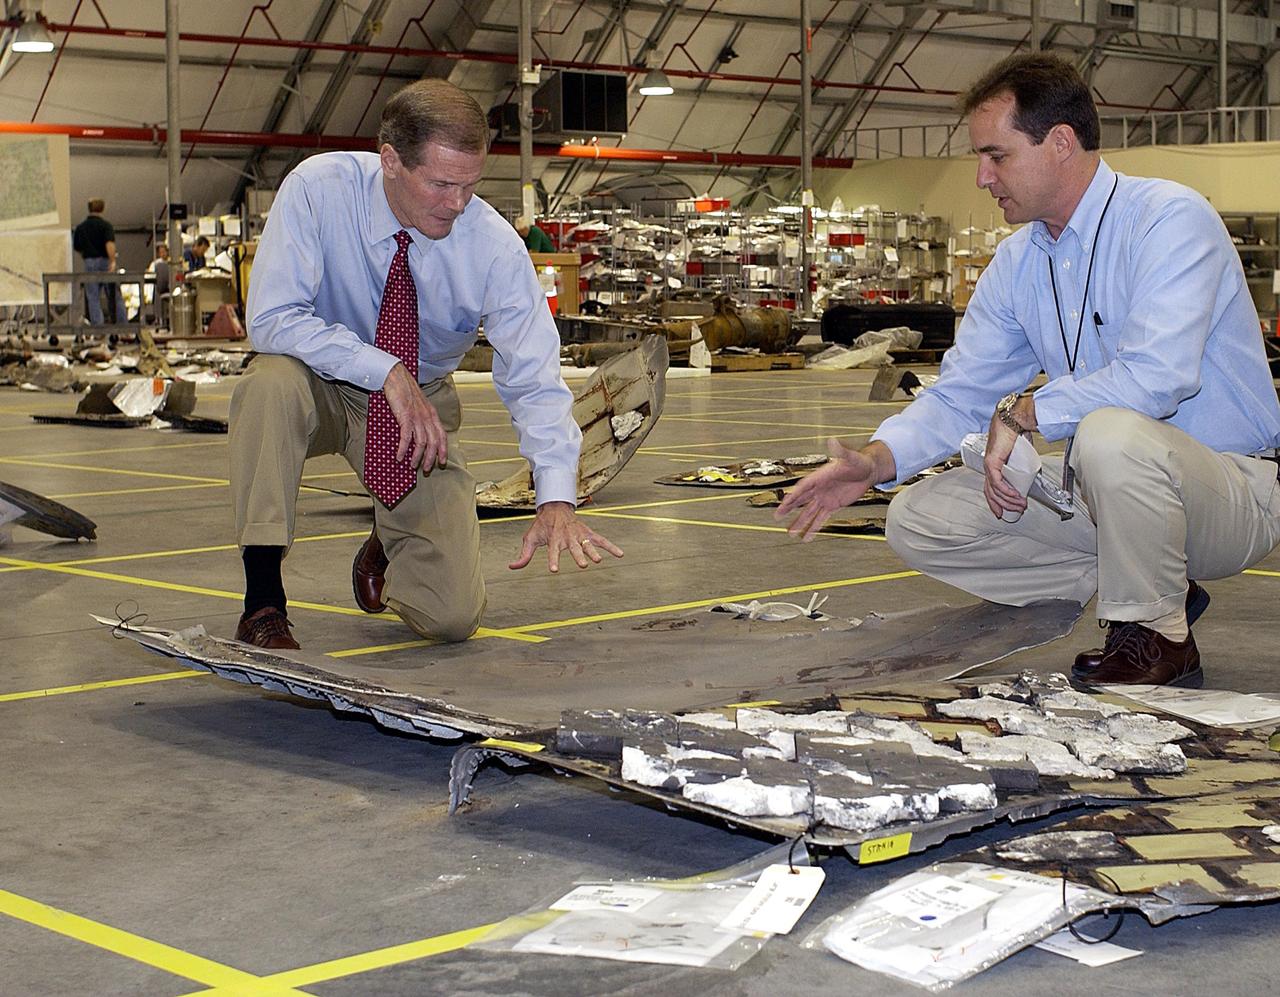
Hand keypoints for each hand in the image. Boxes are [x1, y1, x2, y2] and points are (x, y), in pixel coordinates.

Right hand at [380, 362, 447, 473]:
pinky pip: (407, 438)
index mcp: (432, 414)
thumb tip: (419, 432)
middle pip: (434, 443)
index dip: (443, 450)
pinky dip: (404, 449)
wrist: (396, 376)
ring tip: (412, 466)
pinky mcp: (405, 417)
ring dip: (417, 457)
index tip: (442, 462)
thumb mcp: (419, 404)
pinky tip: (400, 457)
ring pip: (422, 443)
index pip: (442, 436)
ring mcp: (417, 417)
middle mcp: (427, 417)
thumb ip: (422, 417)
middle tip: (426, 469)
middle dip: (431, 459)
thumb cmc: (405, 390)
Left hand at [509, 500, 623, 572]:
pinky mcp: (588, 533)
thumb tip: (512, 567)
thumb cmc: (542, 526)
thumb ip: (524, 555)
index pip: (553, 551)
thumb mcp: (530, 538)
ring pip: (588, 545)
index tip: (554, 570)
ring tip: (598, 561)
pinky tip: (620, 554)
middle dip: (579, 556)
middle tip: (583, 566)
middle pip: (574, 549)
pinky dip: (611, 546)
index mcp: (554, 539)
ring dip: (593, 552)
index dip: (553, 560)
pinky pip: (601, 540)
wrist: (555, 508)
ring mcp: (579, 535)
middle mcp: (568, 537)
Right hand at [776, 437, 885, 540]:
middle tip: (776, 516)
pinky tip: (807, 536)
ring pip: (809, 512)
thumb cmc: (859, 461)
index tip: (784, 503)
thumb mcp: (851, 457)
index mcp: (820, 477)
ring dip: (799, 522)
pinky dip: (814, 527)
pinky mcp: (833, 506)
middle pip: (800, 500)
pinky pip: (821, 518)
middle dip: (788, 509)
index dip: (794, 496)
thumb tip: (833, 441)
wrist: (868, 470)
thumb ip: (841, 451)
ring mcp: (825, 498)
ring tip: (790, 533)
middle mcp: (819, 488)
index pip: (803, 488)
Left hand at [983, 405, 1028, 518]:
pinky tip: (1015, 496)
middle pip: (991, 493)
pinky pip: (997, 482)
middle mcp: (988, 467)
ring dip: (1009, 500)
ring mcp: (988, 465)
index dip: (997, 502)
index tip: (1004, 512)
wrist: (1014, 421)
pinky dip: (1007, 491)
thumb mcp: (1021, 458)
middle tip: (1016, 512)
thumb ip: (1022, 469)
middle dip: (1004, 506)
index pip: (991, 489)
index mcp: (993, 466)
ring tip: (1021, 505)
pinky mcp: (991, 462)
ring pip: (995, 490)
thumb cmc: (1017, 435)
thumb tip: (1030, 478)